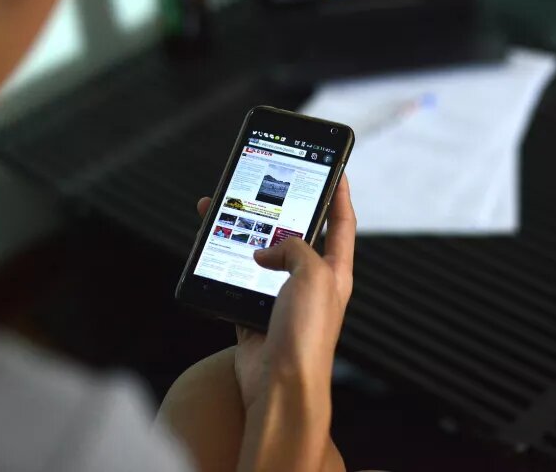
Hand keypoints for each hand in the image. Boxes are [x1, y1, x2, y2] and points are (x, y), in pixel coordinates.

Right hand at [190, 184, 354, 471]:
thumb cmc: (307, 335)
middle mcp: (311, 283)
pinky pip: (239, 280)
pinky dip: (225, 265)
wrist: (280, 386)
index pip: (341, 222)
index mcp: (335, 271)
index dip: (340, 193)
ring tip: (222, 211)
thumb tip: (265, 252)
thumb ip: (294, 247)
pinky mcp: (255, 314)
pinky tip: (213, 251)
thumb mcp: (313, 274)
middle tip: (263, 184)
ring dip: (243, 233)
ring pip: (261, 255)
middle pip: (295, 234)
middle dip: (278, 208)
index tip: (336, 169)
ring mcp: (282, 299)